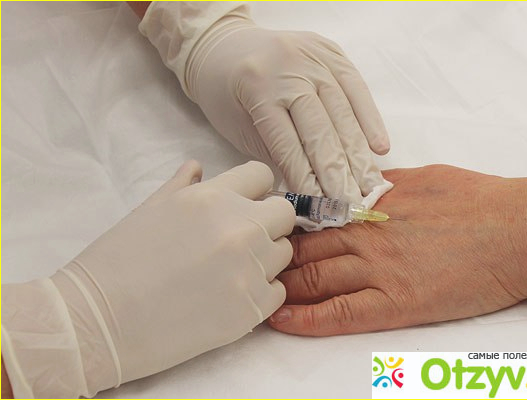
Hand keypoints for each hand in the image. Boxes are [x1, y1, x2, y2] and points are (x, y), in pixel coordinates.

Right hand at [1, 160, 294, 396]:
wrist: (97, 320)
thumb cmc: (116, 261)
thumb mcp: (149, 209)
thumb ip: (182, 186)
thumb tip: (199, 168)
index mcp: (212, 197)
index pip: (263, 176)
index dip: (256, 191)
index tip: (246, 206)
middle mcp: (240, 227)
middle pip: (284, 214)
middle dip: (268, 223)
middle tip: (241, 242)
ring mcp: (249, 269)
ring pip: (283, 254)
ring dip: (264, 260)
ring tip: (229, 273)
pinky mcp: (251, 309)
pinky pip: (277, 292)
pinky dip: (260, 294)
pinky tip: (230, 298)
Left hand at [184, 14, 389, 200]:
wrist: (221, 43)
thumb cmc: (225, 93)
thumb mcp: (238, 127)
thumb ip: (277, 153)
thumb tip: (314, 191)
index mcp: (258, 88)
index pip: (289, 143)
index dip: (308, 179)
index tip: (323, 210)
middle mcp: (289, 69)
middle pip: (321, 129)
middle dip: (339, 174)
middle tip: (352, 206)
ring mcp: (313, 57)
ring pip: (343, 112)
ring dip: (359, 155)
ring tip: (370, 187)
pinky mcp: (330, 51)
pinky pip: (357, 88)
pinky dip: (370, 120)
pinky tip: (380, 148)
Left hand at [268, 165, 526, 335]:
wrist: (518, 231)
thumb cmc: (478, 199)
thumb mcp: (424, 176)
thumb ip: (385, 184)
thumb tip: (361, 183)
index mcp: (371, 204)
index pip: (312, 216)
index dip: (285, 226)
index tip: (265, 231)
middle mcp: (367, 235)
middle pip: (305, 247)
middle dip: (274, 257)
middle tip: (248, 263)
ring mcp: (379, 269)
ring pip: (314, 277)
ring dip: (281, 285)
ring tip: (255, 291)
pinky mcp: (396, 302)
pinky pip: (341, 313)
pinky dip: (307, 318)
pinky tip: (282, 319)